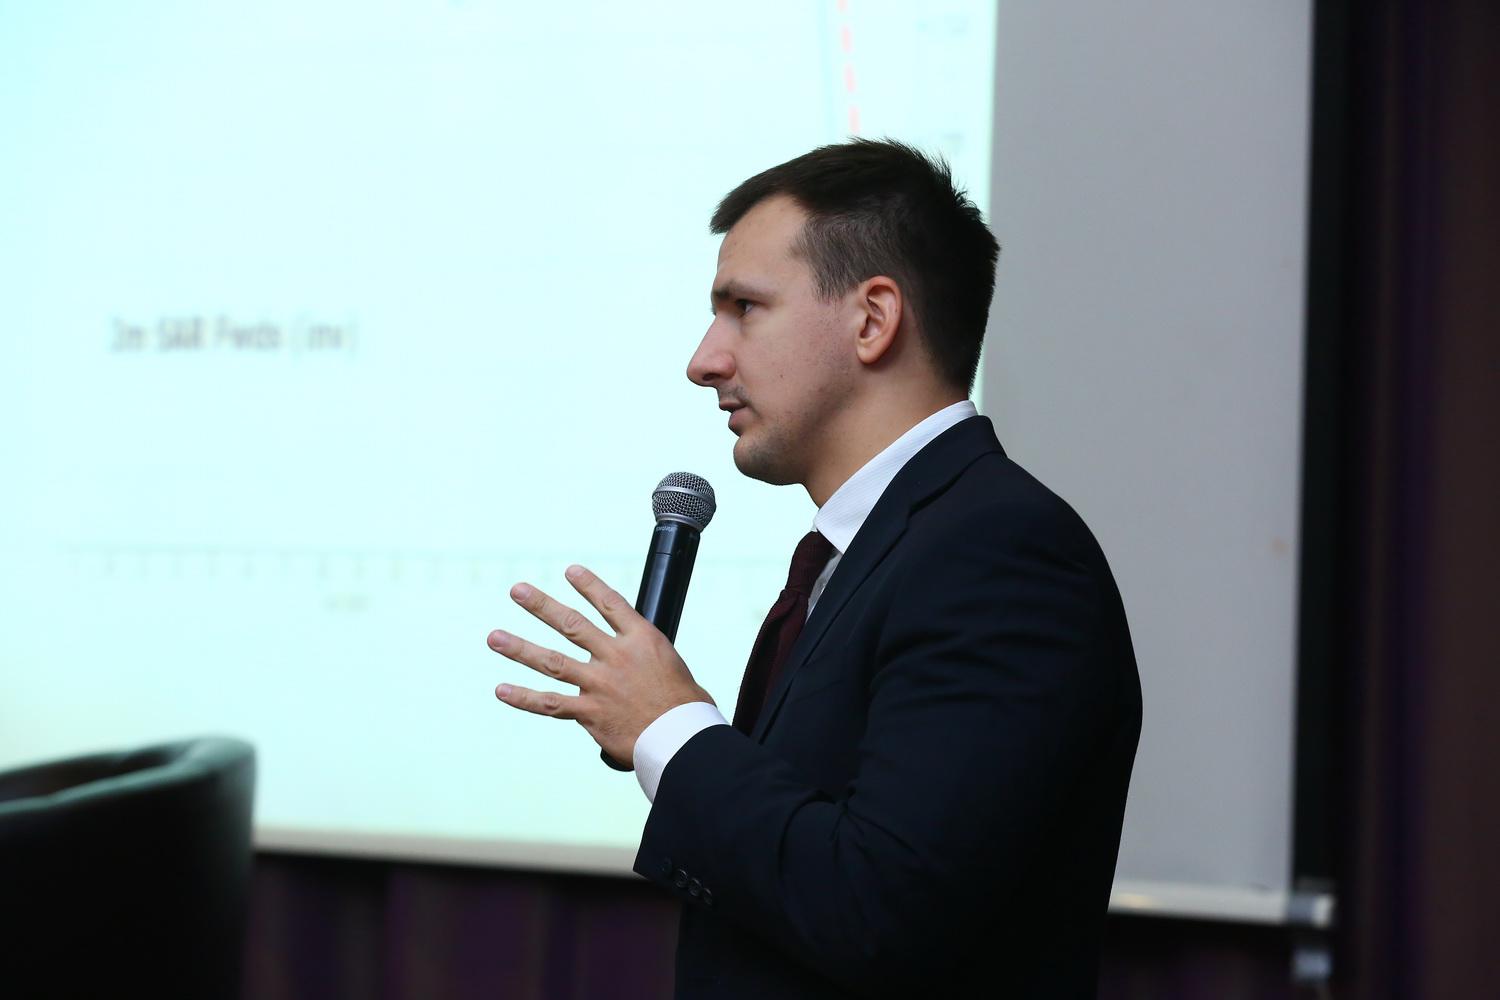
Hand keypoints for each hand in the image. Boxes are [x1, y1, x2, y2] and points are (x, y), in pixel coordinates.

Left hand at [486, 564, 714, 764]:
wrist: (683, 737)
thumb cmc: (687, 706)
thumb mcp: (674, 667)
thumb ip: (648, 659)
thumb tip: (640, 662)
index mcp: (642, 640)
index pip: (610, 603)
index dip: (588, 585)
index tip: (570, 571)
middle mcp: (616, 657)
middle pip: (571, 625)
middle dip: (541, 606)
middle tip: (518, 591)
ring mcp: (599, 684)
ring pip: (552, 661)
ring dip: (520, 648)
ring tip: (494, 637)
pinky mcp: (590, 712)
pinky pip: (550, 703)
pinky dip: (524, 697)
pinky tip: (502, 689)